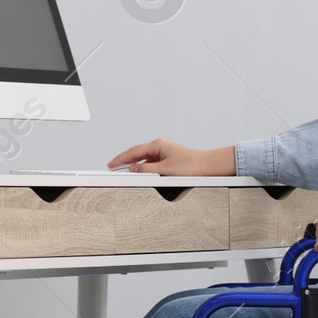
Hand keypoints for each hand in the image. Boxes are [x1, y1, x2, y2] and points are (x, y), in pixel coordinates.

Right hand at [107, 139, 235, 175]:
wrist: (206, 166)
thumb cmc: (190, 165)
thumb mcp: (165, 170)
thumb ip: (147, 169)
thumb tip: (134, 169)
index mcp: (158, 145)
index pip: (134, 151)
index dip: (121, 158)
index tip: (111, 164)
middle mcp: (159, 146)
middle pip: (137, 153)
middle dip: (124, 160)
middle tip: (112, 167)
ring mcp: (163, 152)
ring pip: (143, 158)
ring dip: (134, 164)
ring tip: (122, 170)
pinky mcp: (166, 159)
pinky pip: (150, 162)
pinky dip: (143, 167)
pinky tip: (138, 172)